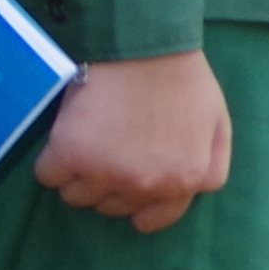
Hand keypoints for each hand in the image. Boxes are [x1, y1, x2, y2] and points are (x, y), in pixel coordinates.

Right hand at [37, 50, 230, 230]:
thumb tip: (194, 192)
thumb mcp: (219, 126)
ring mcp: (105, 173)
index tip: (128, 186)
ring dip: (79, 174)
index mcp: (185, 181)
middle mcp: (145, 185)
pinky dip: (53, 160)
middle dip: (110, 184)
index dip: (139, 205)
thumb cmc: (184, 81)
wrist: (143, 48)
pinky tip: (70, 133)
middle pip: (111, 207)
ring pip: (77, 196)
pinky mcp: (69, 156)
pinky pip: (49, 176)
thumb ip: (212, 166)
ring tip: (93, 137)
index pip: (153, 221)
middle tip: (113, 146)